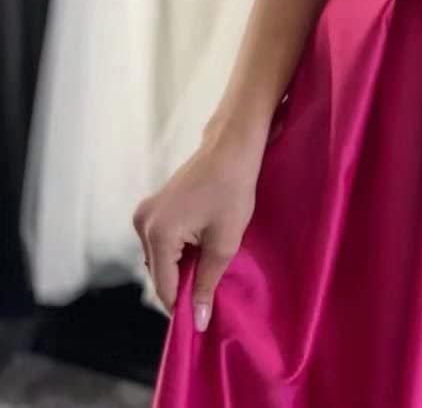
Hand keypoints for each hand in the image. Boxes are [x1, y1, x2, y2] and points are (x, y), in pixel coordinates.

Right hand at [132, 133, 263, 331]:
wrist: (231, 147)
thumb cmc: (233, 191)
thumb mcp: (224, 242)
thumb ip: (206, 283)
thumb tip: (197, 321)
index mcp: (157, 234)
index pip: (164, 287)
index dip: (182, 306)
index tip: (200, 319)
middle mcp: (142, 224)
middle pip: (159, 273)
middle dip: (180, 285)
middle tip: (209, 289)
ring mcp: (144, 213)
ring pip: (159, 258)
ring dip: (179, 267)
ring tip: (207, 264)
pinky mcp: (152, 207)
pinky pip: (161, 241)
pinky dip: (177, 250)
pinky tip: (199, 246)